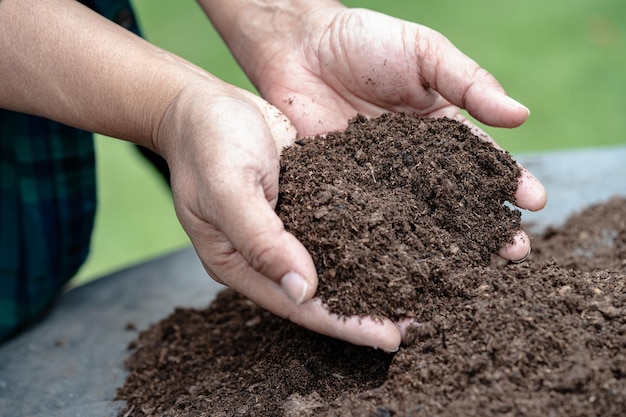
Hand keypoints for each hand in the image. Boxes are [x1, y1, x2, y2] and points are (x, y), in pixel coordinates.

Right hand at [156, 83, 404, 350]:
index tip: (386, 339)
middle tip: (412, 325)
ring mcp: (284, 229)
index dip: (342, 323)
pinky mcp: (301, 203)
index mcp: (238, 261)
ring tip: (411, 294)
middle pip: (318, 293)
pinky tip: (393, 246)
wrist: (204, 102)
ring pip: (330, 266)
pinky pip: (334, 231)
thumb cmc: (207, 141)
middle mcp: (264, 254)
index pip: (295, 304)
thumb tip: (303, 291)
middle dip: (363, 312)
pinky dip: (362, 243)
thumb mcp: (228, 188)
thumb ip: (261, 240)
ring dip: (368, 281)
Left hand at [233, 4, 546, 259]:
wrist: (300, 46)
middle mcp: (415, 161)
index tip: (535, 204)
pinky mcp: (345, 190)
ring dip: (445, 246)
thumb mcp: (425, 53)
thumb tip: (522, 116)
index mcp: (440, 128)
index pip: (482, 160)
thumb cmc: (366, 41)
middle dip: (487, 226)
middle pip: (457, 199)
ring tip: (471, 271)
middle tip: (514, 253)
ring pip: (418, 219)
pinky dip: (388, 244)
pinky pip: (369, 219)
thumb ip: (468, 82)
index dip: (510, 181)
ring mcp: (380, 179)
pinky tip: (406, 265)